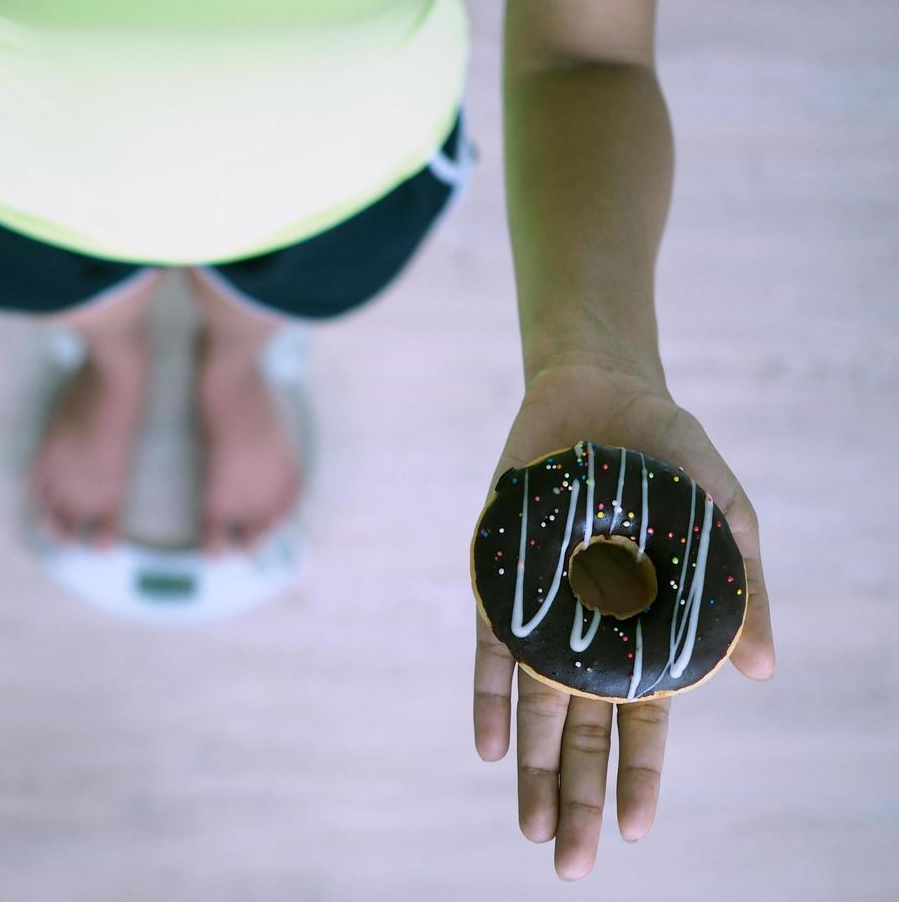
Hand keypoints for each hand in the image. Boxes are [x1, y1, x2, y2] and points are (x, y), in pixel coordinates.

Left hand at [471, 362, 773, 878]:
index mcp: (648, 633)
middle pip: (586, 733)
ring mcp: (541, 613)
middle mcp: (590, 636)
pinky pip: (490, 650)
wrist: (603, 398)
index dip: (639, 779)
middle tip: (570, 866)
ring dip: (534, 768)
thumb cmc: (674, 464)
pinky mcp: (498, 584)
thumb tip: (763, 673)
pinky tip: (493, 748)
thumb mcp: (727, 522)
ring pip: (536, 708)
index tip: (633, 834)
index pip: (644, 723)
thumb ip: (743, 596)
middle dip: (579, 798)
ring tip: (533, 828)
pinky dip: (491, 696)